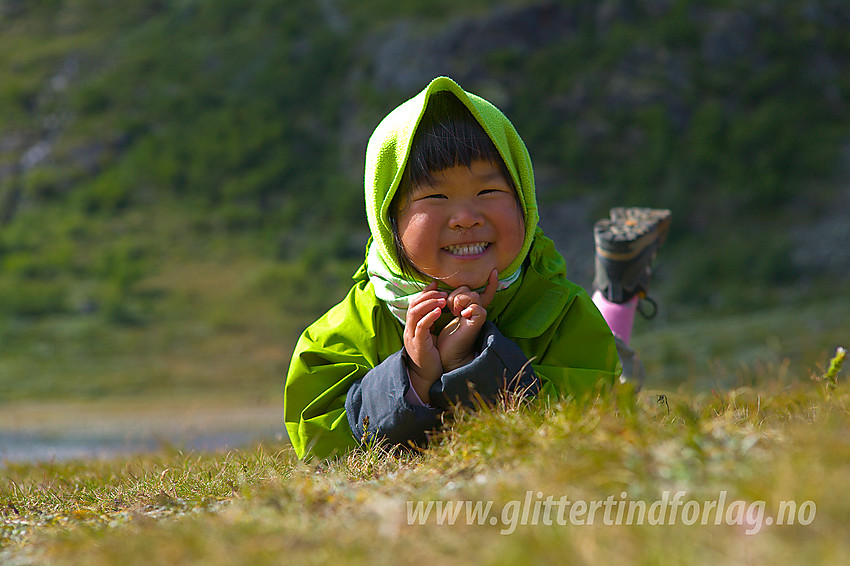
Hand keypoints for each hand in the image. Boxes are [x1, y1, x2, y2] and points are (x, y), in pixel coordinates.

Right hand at [403, 281, 446, 403]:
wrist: (426, 377)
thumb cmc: (431, 357)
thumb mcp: (430, 336)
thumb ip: (431, 322)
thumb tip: (438, 308)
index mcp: (411, 327)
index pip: (414, 303)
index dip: (425, 292)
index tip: (436, 284)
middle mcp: (409, 330)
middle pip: (413, 305)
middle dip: (428, 296)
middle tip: (443, 293)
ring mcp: (412, 337)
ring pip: (415, 313)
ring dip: (429, 303)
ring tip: (443, 300)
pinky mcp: (418, 344)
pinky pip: (421, 326)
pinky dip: (429, 316)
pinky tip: (439, 312)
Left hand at [437, 269, 497, 371]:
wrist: (448, 354)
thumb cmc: (447, 336)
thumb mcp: (446, 313)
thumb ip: (450, 299)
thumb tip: (438, 284)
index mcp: (471, 308)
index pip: (484, 292)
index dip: (491, 283)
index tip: (494, 271)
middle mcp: (477, 310)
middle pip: (469, 289)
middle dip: (455, 295)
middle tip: (450, 309)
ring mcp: (479, 315)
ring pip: (472, 295)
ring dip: (458, 300)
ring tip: (454, 313)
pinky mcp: (479, 322)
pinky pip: (477, 306)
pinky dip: (467, 308)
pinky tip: (462, 316)